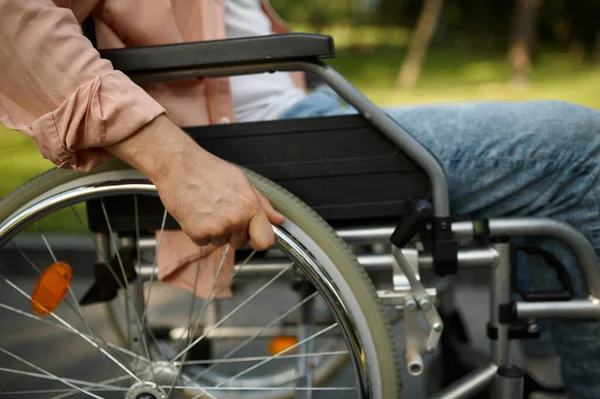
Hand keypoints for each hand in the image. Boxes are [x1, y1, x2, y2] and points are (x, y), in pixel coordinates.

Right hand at [106, 115, 284, 249]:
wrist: (178, 165)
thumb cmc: (208, 170)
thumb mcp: (242, 182)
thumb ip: (262, 204)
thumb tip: (278, 220)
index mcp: (250, 206)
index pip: (266, 240)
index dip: (259, 239)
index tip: (254, 236)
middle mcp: (236, 219)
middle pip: (241, 242)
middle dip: (234, 232)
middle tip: (221, 211)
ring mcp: (217, 228)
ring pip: (221, 242)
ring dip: (215, 231)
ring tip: (207, 208)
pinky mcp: (197, 233)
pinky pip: (203, 242)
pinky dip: (199, 232)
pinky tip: (197, 213)